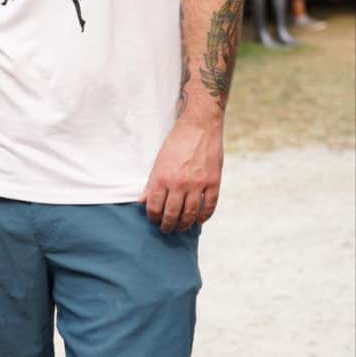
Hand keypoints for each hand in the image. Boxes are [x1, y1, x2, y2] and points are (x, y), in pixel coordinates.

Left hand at [141, 118, 223, 232]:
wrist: (199, 126)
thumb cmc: (176, 142)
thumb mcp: (158, 161)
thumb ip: (151, 182)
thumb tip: (142, 200)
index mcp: (162, 178)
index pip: (154, 207)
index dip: (153, 217)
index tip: (154, 220)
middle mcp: (179, 184)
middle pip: (172, 214)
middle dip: (167, 226)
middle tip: (166, 229)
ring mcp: (197, 184)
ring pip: (190, 214)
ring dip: (184, 224)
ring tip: (181, 227)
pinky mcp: (213, 182)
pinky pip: (209, 206)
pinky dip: (204, 217)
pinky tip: (199, 220)